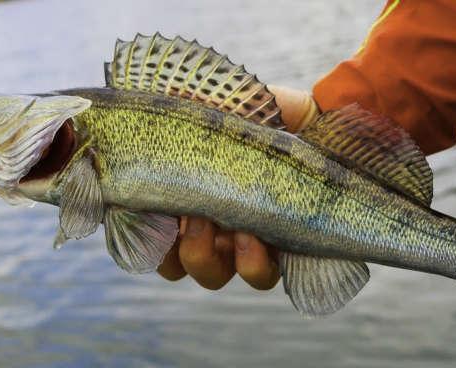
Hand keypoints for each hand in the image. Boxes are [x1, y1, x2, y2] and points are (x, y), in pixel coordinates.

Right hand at [156, 85, 319, 289]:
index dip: (141, 234)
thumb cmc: (257, 111)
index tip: (147, 212)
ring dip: (205, 258)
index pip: (149, 234)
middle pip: (176, 264)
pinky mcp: (280, 251)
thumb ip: (182, 105)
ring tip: (223, 226)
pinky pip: (258, 277)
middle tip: (190, 214)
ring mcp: (242, 243)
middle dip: (175, 246)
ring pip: (211, 276)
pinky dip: (250, 264)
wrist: (314, 115)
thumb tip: (158, 100)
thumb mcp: (216, 102)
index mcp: (186, 198)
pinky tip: (254, 236)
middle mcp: (210, 228)